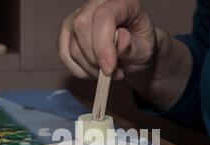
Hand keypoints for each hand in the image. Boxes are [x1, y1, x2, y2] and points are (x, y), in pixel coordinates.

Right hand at [58, 0, 192, 109]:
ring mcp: (78, 17)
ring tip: (108, 73)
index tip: (109, 69)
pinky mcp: (67, 33)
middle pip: (81, 27)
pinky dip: (78, 70)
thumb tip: (120, 42)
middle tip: (110, 73)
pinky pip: (64, 54)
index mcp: (121, 2)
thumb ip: (133, 47)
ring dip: (89, 68)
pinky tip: (93, 73)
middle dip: (94, 58)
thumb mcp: (145, 49)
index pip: (104, 16)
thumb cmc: (140, 46)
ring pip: (72, 45)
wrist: (134, 51)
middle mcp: (96, 4)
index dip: (103, 45)